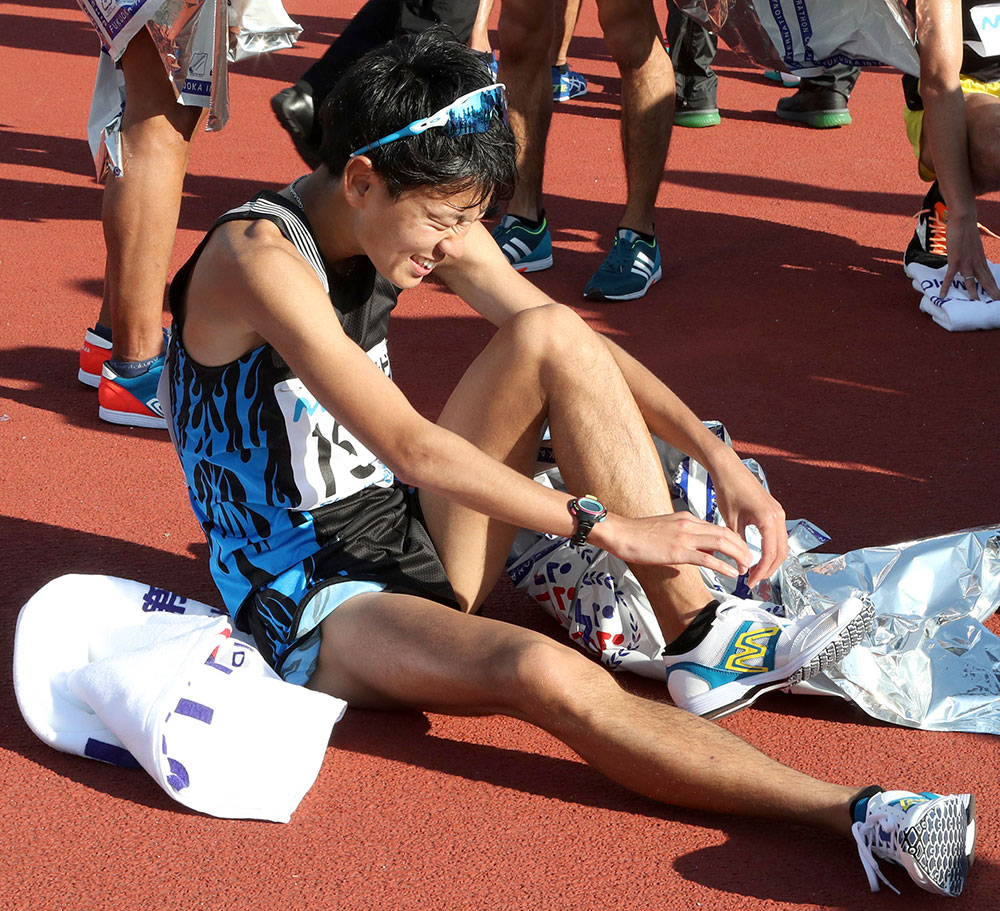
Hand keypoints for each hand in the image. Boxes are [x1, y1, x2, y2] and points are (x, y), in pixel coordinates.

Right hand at [606, 511, 751, 577]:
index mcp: (687, 518)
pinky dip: (722, 565)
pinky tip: (730, 572)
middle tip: (749, 560)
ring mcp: (683, 537)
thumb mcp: (669, 530)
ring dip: (737, 555)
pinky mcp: (677, 551)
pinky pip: (705, 558)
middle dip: (742, 547)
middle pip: (725, 533)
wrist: (621, 533)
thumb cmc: (640, 534)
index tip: (741, 551)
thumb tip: (705, 552)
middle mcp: (689, 524)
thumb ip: (688, 538)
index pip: (718, 528)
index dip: (734, 540)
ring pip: (720, 542)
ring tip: (745, 566)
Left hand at [711, 457, 788, 586]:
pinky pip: (777, 536)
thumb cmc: (728, 490)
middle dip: (769, 569)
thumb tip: (743, 565)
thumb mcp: (731, 521)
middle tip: (754, 581)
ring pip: (782, 545)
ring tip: (756, 572)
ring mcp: (779, 513)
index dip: (761, 571)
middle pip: (781, 552)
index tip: (751, 582)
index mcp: (769, 519)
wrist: (729, 469)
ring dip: (771, 560)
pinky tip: (758, 556)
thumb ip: (738, 544)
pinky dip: (771, 549)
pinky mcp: (774, 511)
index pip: (770, 554)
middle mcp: (779, 517)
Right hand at [943, 213, 999, 300]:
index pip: (989, 276)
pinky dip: (947, 286)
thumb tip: (972, 259)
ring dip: (975, 293)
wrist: (964, 221)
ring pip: (972, 281)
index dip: (994, 286)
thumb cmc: (967, 231)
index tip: (998, 295)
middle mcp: (976, 263)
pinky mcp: (955, 261)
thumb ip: (974, 255)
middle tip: (997, 302)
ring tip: (977, 303)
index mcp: (981, 260)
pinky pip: (950, 276)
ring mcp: (966, 262)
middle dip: (992, 292)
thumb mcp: (974, 246)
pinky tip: (943, 295)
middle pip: (986, 281)